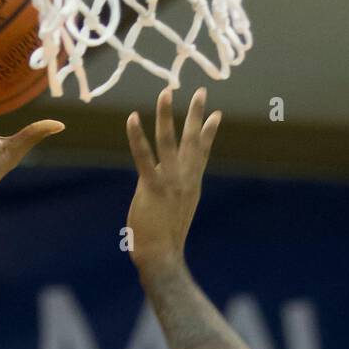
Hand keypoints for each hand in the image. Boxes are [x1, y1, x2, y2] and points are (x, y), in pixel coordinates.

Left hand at [125, 87, 221, 272]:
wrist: (162, 256)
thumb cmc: (166, 240)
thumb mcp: (177, 211)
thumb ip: (177, 194)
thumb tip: (177, 189)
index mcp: (192, 184)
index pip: (203, 152)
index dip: (209, 132)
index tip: (216, 114)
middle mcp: (185, 179)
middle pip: (193, 140)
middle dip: (196, 114)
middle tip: (200, 91)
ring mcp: (170, 182)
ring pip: (169, 141)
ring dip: (167, 115)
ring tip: (166, 92)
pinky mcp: (151, 187)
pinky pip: (143, 156)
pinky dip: (137, 136)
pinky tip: (132, 118)